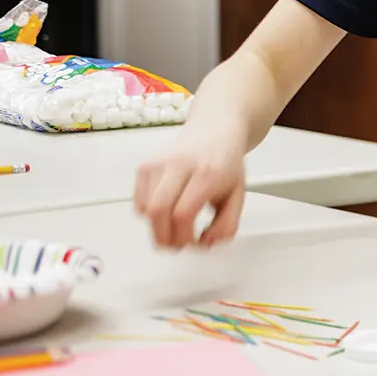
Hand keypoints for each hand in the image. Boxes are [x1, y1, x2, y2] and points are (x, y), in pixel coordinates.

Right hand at [133, 133, 246, 249]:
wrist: (215, 130)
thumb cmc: (226, 162)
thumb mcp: (238, 195)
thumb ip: (227, 225)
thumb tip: (206, 244)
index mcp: (208, 172)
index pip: (183, 213)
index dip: (184, 237)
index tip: (192, 243)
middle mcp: (180, 164)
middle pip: (158, 212)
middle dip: (165, 238)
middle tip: (176, 245)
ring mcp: (159, 163)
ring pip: (145, 210)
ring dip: (157, 228)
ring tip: (173, 228)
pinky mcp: (145, 166)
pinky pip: (138, 202)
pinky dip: (149, 215)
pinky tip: (167, 209)